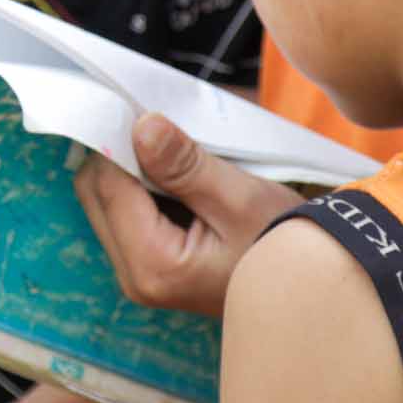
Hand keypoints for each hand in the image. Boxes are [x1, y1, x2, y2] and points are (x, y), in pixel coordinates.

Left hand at [72, 113, 295, 317]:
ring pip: (106, 203)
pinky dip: (146, 191)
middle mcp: (135, 277)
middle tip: (170, 137)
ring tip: (182, 162)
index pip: (107, 184)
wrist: (306, 288)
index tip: (152, 114)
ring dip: (135, 173)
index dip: (121, 142)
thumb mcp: (240, 198)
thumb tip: (141, 127)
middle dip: (124, 158)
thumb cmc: (282, 245)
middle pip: (95, 195)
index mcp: (152, 264)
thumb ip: (186, 165)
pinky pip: (127, 216)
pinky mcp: (150, 269)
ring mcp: (140, 277)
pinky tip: (182, 183)